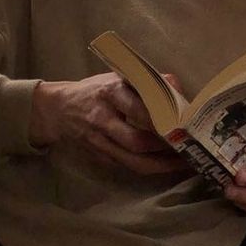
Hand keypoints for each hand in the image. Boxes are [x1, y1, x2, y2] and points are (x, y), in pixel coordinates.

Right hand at [30, 72, 191, 175]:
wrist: (56, 110)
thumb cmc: (94, 91)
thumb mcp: (116, 77)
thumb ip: (146, 81)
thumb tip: (176, 86)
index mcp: (109, 93)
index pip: (138, 109)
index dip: (162, 119)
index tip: (184, 123)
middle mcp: (102, 119)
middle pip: (136, 141)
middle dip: (165, 147)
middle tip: (189, 146)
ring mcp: (99, 142)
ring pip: (134, 161)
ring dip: (162, 165)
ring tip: (185, 162)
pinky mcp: (99, 158)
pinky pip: (128, 167)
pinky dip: (150, 168)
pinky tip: (167, 165)